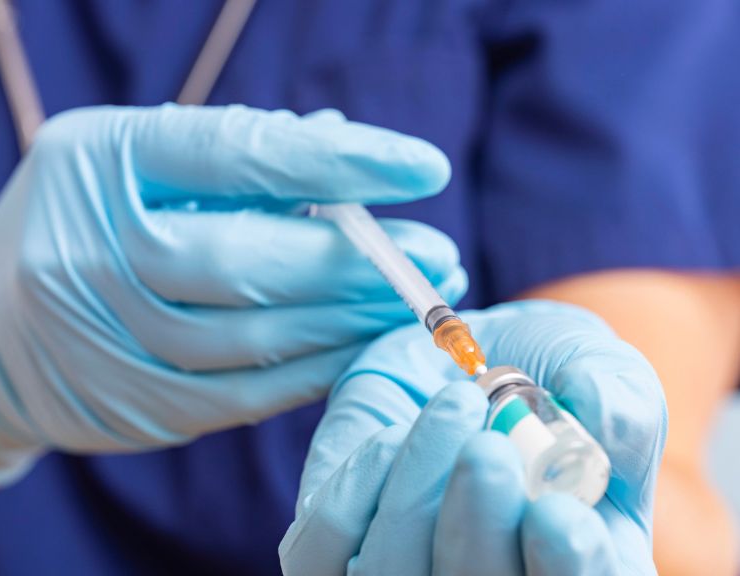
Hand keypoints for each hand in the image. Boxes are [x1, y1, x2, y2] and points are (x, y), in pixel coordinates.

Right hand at [0, 104, 463, 483]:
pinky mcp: (133, 407)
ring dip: (350, 323)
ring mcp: (105, 340)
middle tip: (439, 257)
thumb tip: (352, 156)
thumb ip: (242, 156)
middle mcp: (90, 253)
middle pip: (249, 261)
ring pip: (255, 339)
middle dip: (359, 264)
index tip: (425, 167)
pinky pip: (245, 396)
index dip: (339, 162)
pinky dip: (315, 371)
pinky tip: (362, 348)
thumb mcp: (143, 158)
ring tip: (416, 304)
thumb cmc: (91, 216)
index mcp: (100, 161)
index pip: (236, 154)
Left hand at [279, 300, 666, 574]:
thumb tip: (606, 420)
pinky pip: (325, 547)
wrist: (459, 355)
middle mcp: (487, 574)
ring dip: (417, 496)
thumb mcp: (590, 362)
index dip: (569, 571)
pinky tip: (393, 436)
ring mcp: (403, 567)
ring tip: (454, 405)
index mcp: (568, 559)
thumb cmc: (538, 367)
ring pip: (390, 575)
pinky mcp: (335, 545)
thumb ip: (615, 392)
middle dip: (478, 529)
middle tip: (488, 449)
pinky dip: (354, 490)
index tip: (560, 515)